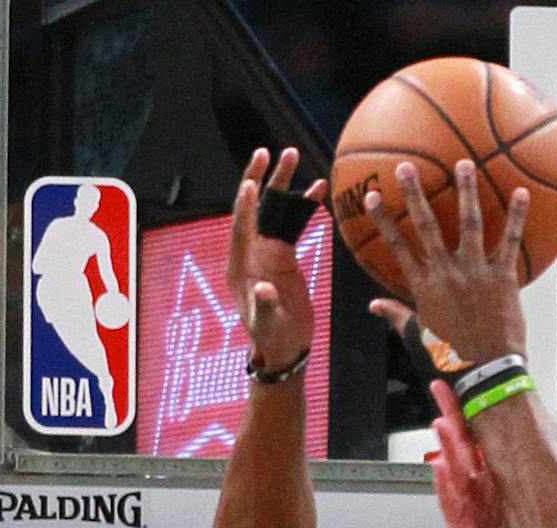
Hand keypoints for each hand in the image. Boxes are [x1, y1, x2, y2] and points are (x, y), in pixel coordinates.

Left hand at [229, 148, 327, 372]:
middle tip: (267, 152)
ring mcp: (268, 252)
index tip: (251, 184)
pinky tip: (316, 189)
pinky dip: (303, 206)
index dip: (245, 207)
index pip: (240, 229)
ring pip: (274, 210)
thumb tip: (265, 288)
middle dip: (260, 179)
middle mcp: (251, 252)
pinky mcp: (284, 256)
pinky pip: (293, 224)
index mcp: (240, 266)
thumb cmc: (271, 337)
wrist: (284, 345)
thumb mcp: (268, 324)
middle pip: (255, 208)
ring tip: (293, 156)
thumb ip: (265, 305)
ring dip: (283, 184)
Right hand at [365, 159, 528, 363]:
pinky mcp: (503, 277)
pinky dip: (516, 216)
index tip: (373, 196)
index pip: (397, 246)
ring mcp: (475, 272)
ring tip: (464, 164)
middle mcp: (446, 272)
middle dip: (415, 194)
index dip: (385, 220)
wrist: (486, 371)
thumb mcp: (418, 336)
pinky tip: (520, 192)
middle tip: (406, 166)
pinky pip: (509, 240)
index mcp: (423, 285)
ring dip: (466, 191)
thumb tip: (373, 305)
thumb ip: (396, 315)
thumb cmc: (451, 357)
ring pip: (469, 223)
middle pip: (427, 226)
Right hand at [428, 378, 556, 527]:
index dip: (478, 415)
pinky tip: (441, 468)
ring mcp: (476, 514)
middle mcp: (487, 495)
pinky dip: (447, 489)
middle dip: (453, 420)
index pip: (488, 442)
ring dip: (447, 449)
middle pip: (465, 451)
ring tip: (442, 424)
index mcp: (506, 483)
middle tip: (443, 391)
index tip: (473, 387)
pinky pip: (454, 510)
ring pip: (456, 476)